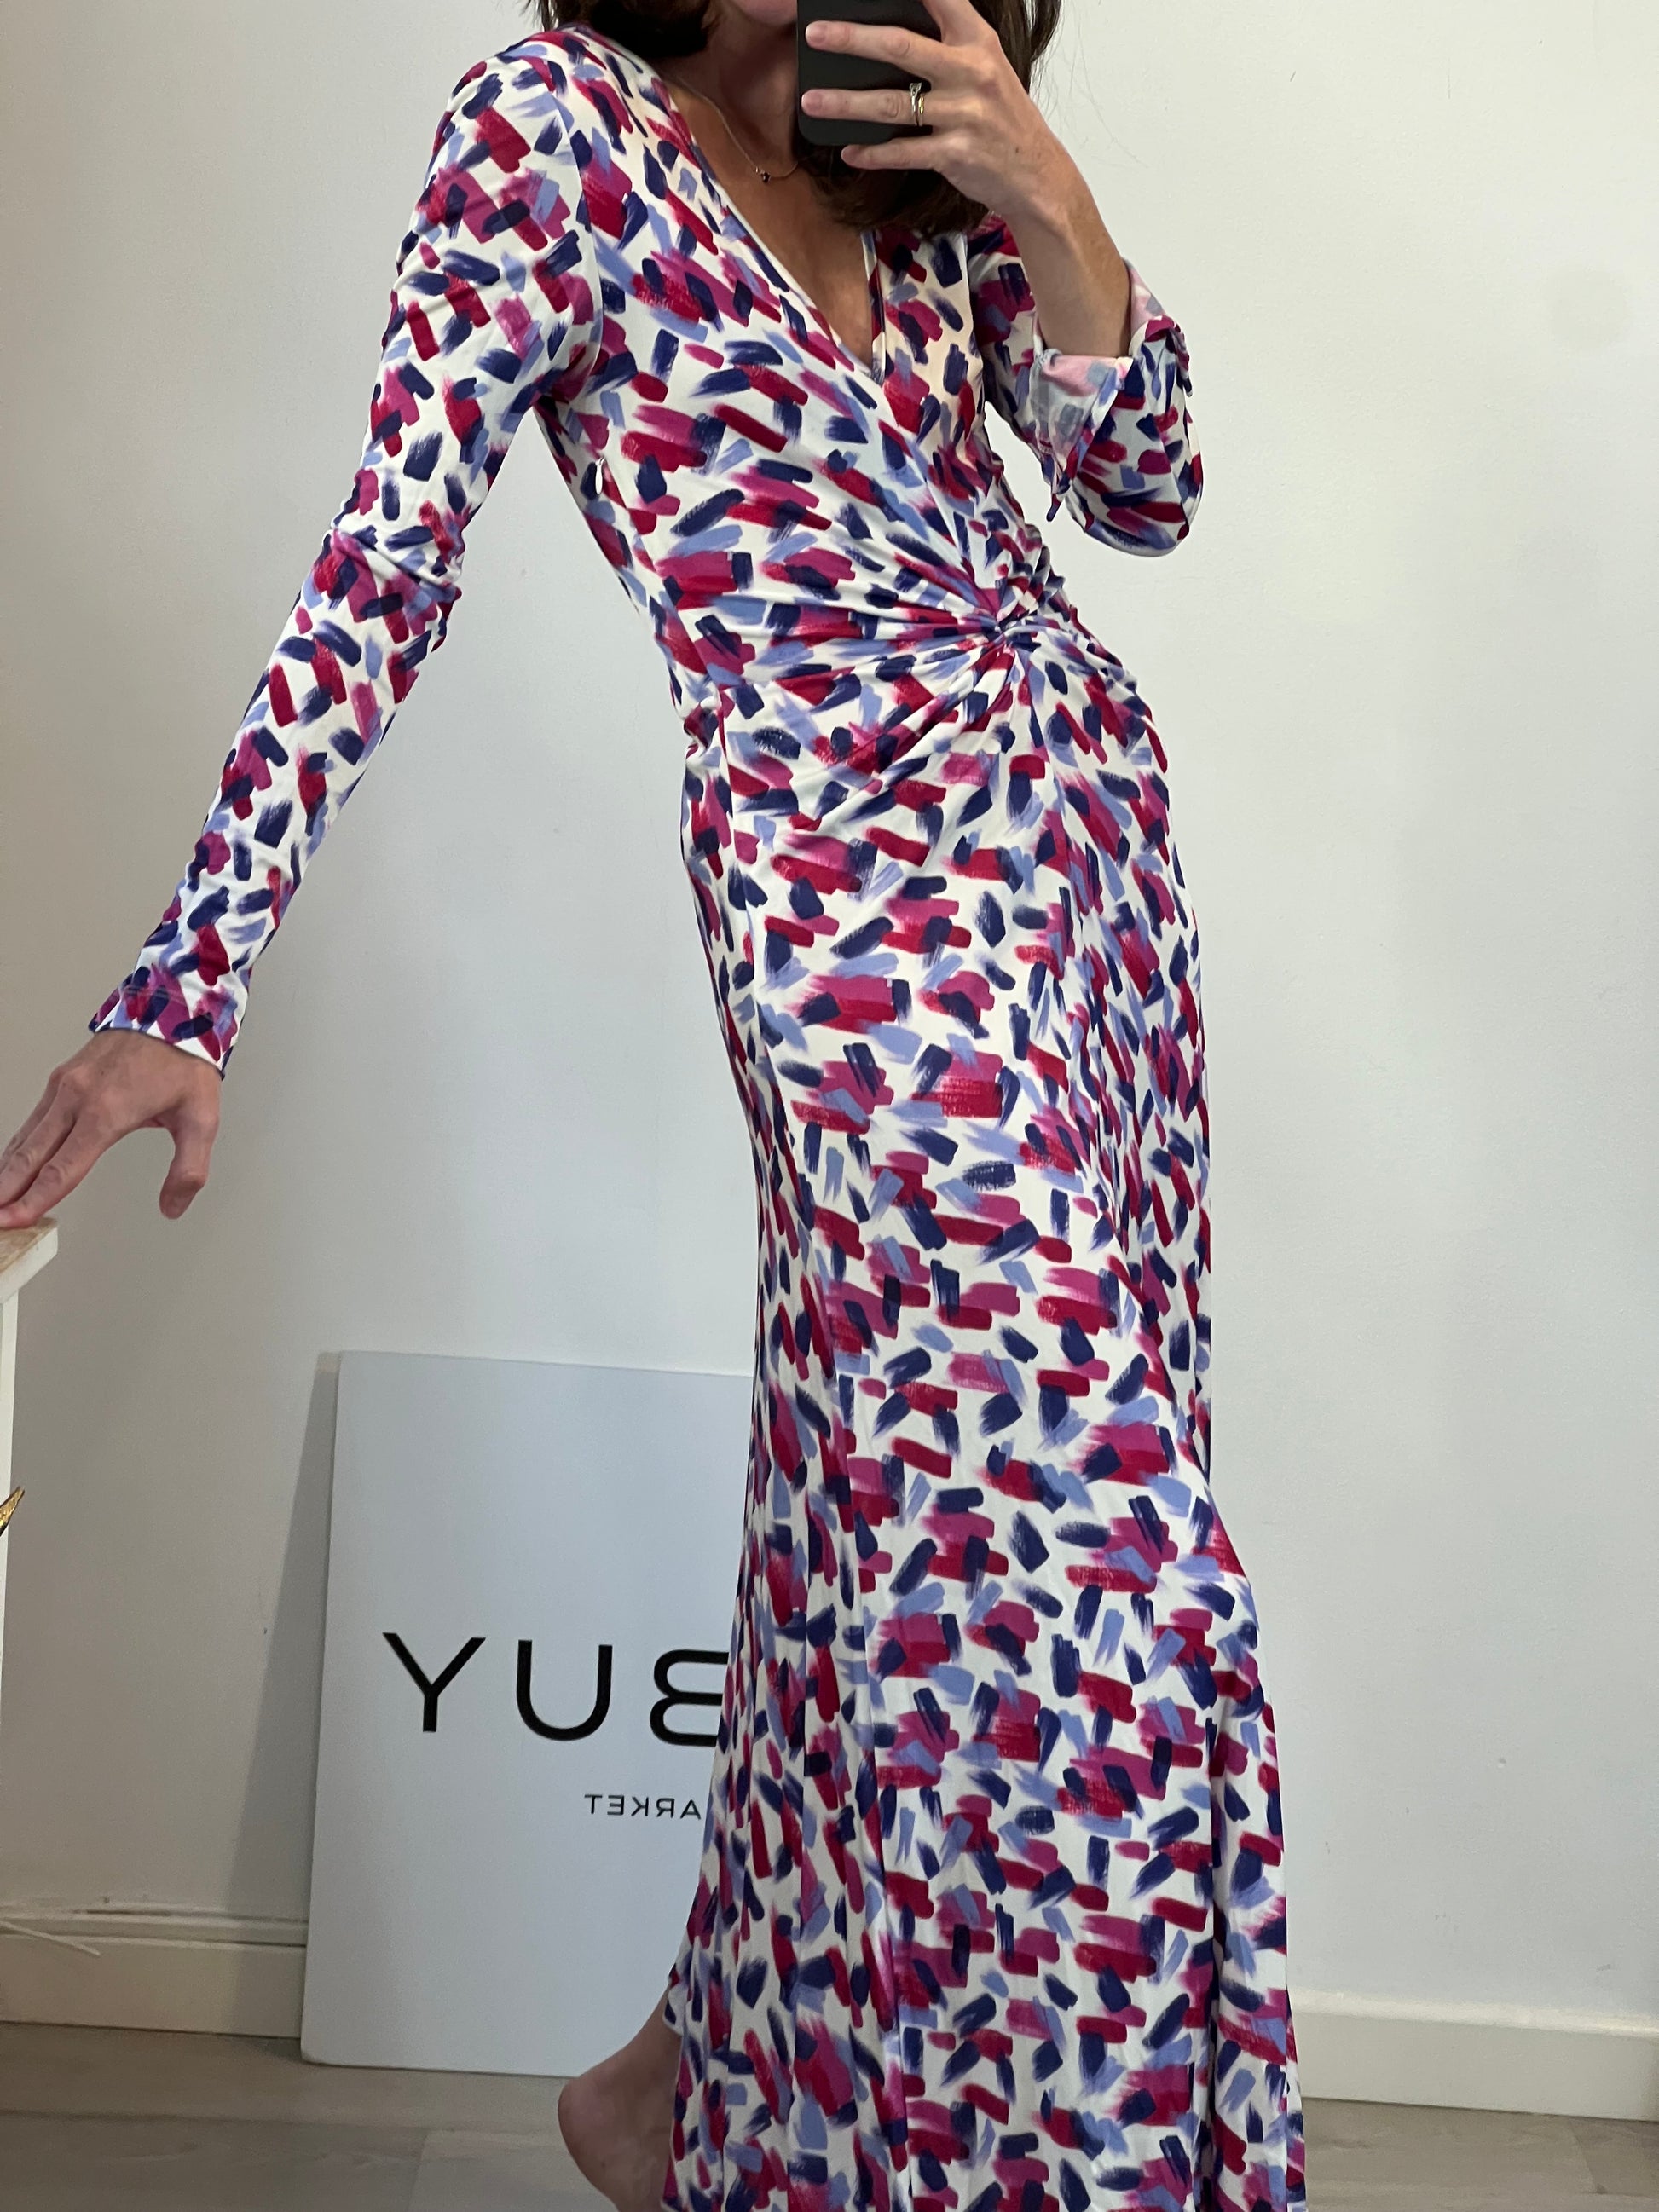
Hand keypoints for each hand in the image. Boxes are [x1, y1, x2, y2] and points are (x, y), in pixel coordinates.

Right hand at [0, 1032, 221, 1228]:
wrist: (173, 1011)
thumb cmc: (185, 1062)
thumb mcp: (201, 1120)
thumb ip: (189, 1169)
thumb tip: (173, 1208)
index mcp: (107, 1111)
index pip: (64, 1168)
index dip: (36, 1199)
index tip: (16, 1220)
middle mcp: (77, 1097)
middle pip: (33, 1156)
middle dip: (8, 1191)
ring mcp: (65, 1085)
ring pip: (26, 1137)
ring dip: (6, 1170)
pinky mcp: (62, 1077)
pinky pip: (33, 1119)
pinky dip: (17, 1145)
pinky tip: (10, 1163)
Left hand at [800, 0, 1066, 221]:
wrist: (1036, 173)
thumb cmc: (1001, 116)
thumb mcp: (985, 66)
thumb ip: (946, 43)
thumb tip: (888, 34)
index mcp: (977, 41)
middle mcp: (971, 72)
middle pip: (900, 46)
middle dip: (852, 38)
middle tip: (814, 33)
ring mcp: (963, 114)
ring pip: (893, 104)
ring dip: (846, 103)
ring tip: (812, 100)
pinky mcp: (955, 153)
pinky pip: (903, 151)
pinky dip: (873, 152)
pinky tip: (849, 150)